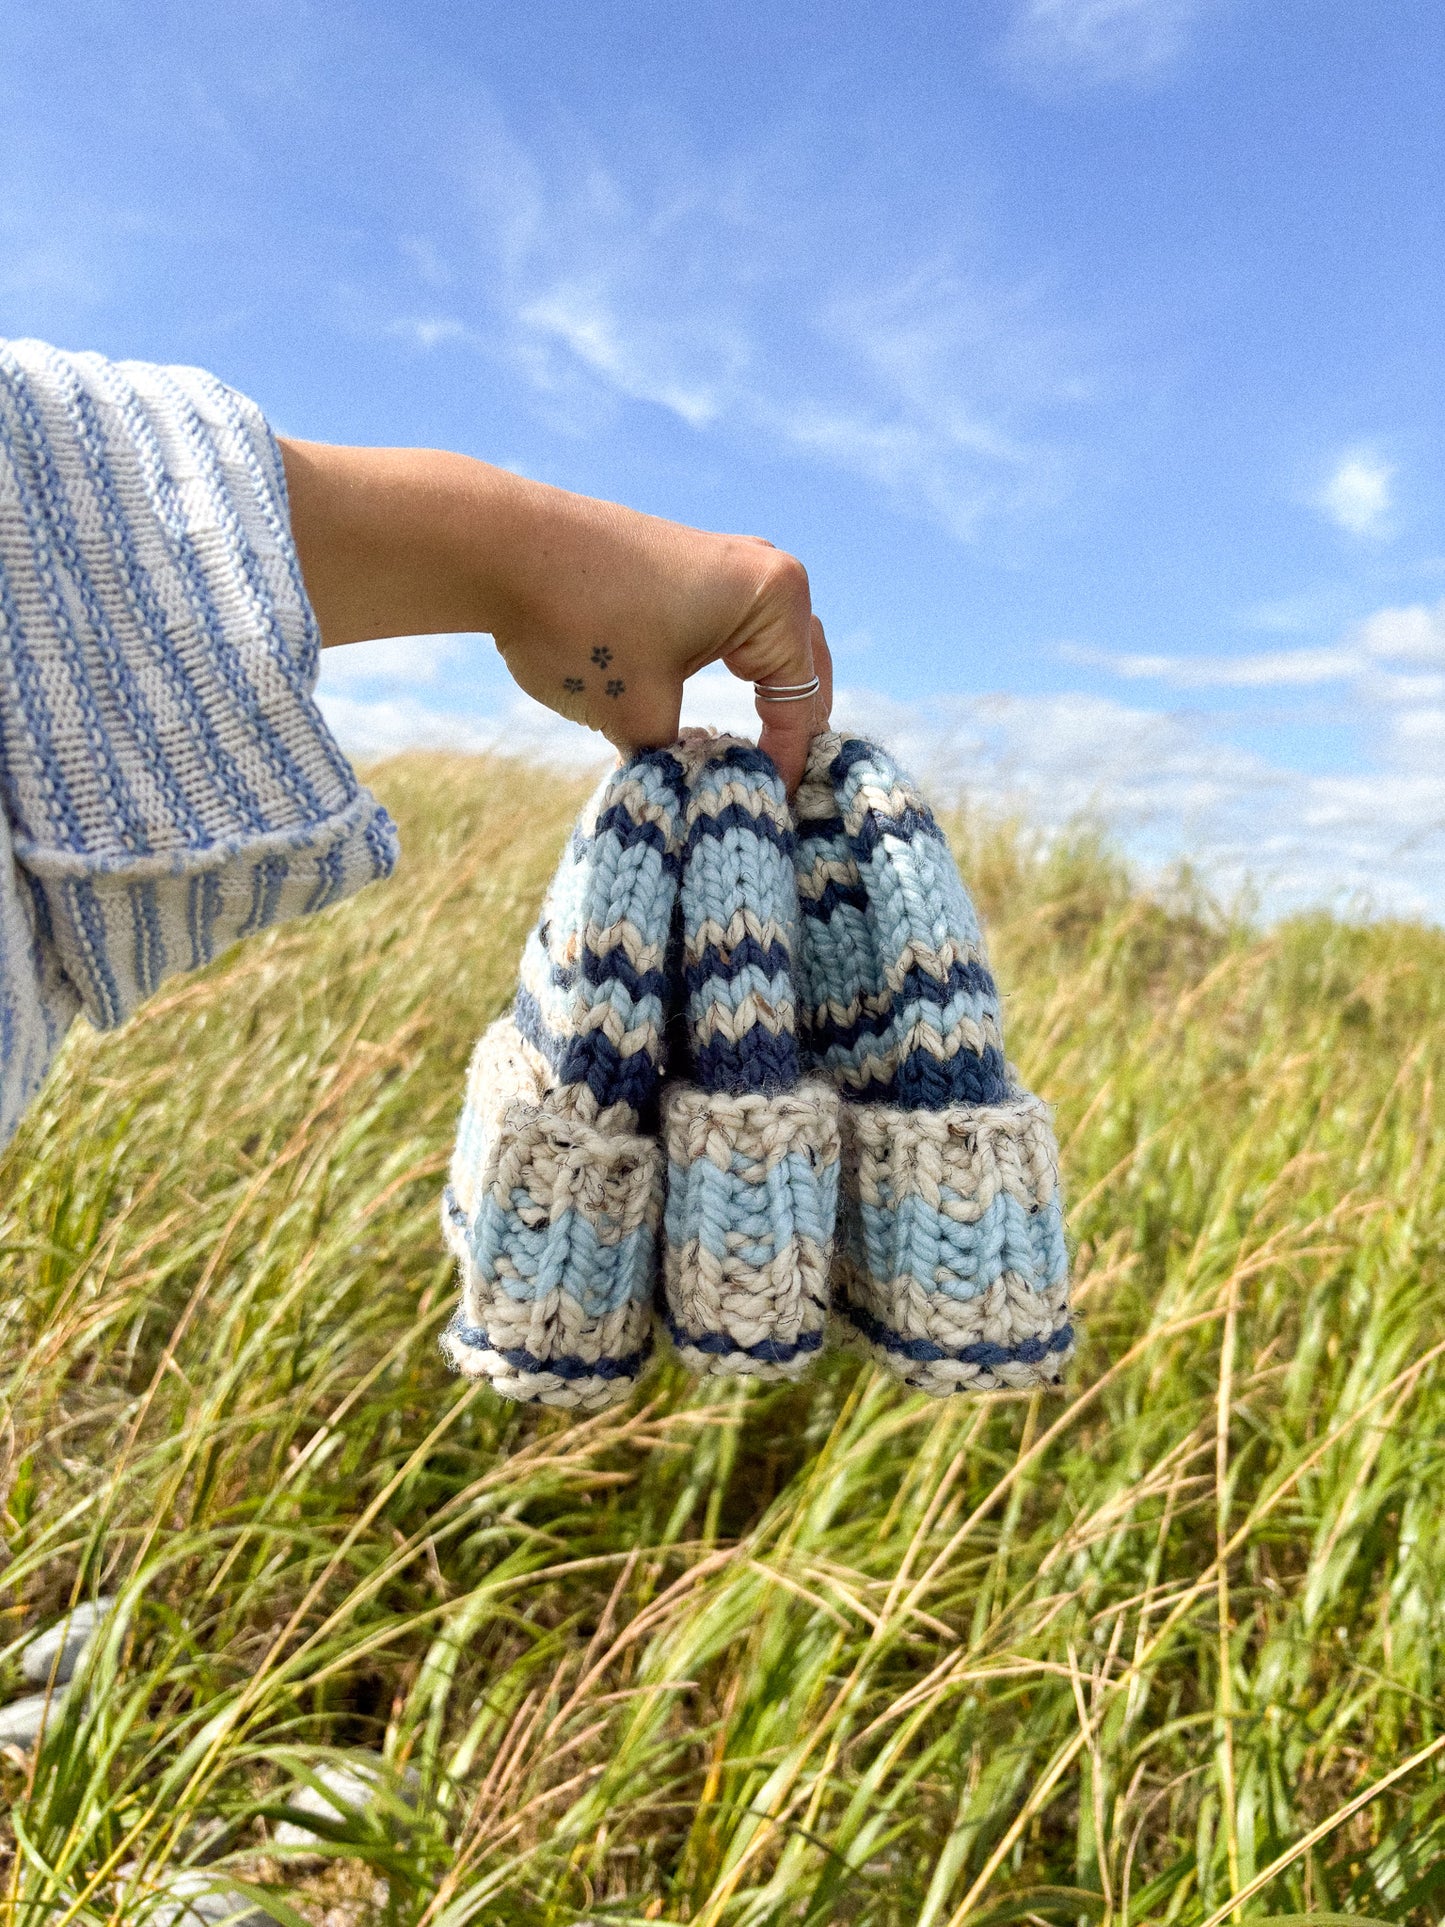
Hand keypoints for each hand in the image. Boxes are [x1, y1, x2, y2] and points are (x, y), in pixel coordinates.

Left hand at [279, 442, 831, 790]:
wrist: (500, 549)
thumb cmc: (580, 629)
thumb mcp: (640, 718)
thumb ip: (682, 762)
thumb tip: (693, 796)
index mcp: (776, 600)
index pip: (799, 706)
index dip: (784, 771)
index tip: (765, 820)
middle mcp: (768, 571)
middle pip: (803, 673)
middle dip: (791, 737)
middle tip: (774, 800)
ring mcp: (729, 562)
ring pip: (772, 651)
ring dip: (768, 707)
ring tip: (754, 768)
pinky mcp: (690, 565)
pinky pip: (737, 633)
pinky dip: (738, 678)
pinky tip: (717, 722)